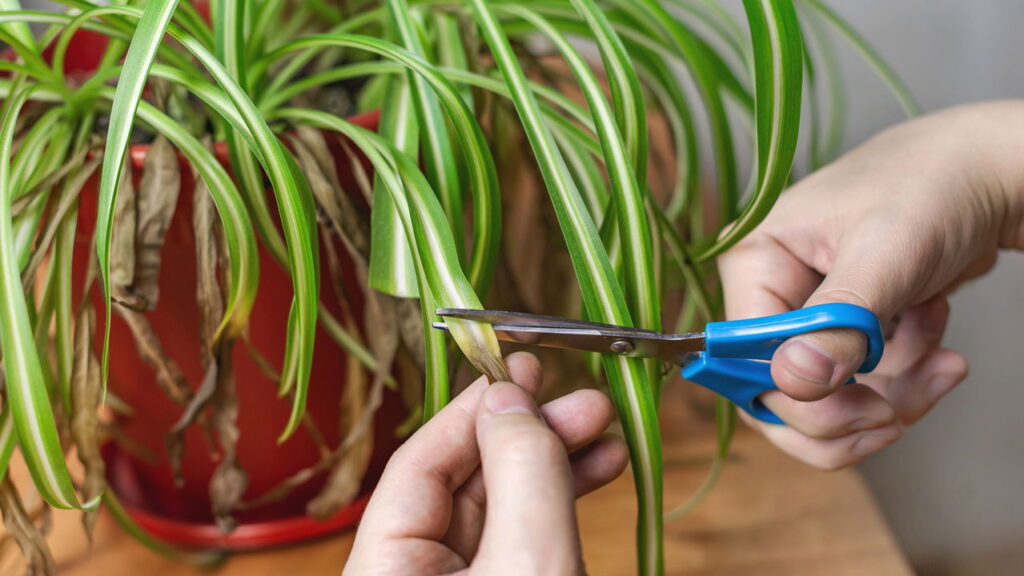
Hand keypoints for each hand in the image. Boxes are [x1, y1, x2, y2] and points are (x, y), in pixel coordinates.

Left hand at [343, 352, 628, 574]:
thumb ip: (522, 475)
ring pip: (499, 510)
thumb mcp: (531, 562)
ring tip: (605, 435)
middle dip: (529, 435)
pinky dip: (558, 506)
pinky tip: (598, 471)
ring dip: (555, 466)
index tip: (523, 370)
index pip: (418, 465)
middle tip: (583, 401)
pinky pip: (520, 540)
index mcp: (385, 568)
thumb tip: (510, 399)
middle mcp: (410, 573)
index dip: (474, 411)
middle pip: (462, 483)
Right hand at [719, 101, 1023, 469]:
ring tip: (942, 364)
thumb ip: (838, 321)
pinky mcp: (843, 332)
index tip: (869, 408)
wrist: (987, 176)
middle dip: (846, 412)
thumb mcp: (886, 254)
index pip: (747, 359)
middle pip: (777, 392)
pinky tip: (935, 335)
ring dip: (891, 395)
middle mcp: (768, 293)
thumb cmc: (931, 188)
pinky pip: (859, 387)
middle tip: (900, 413)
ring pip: (824, 400)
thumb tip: (792, 381)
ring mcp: (805, 315)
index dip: (801, 398)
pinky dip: (906, 377)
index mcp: (754, 262)